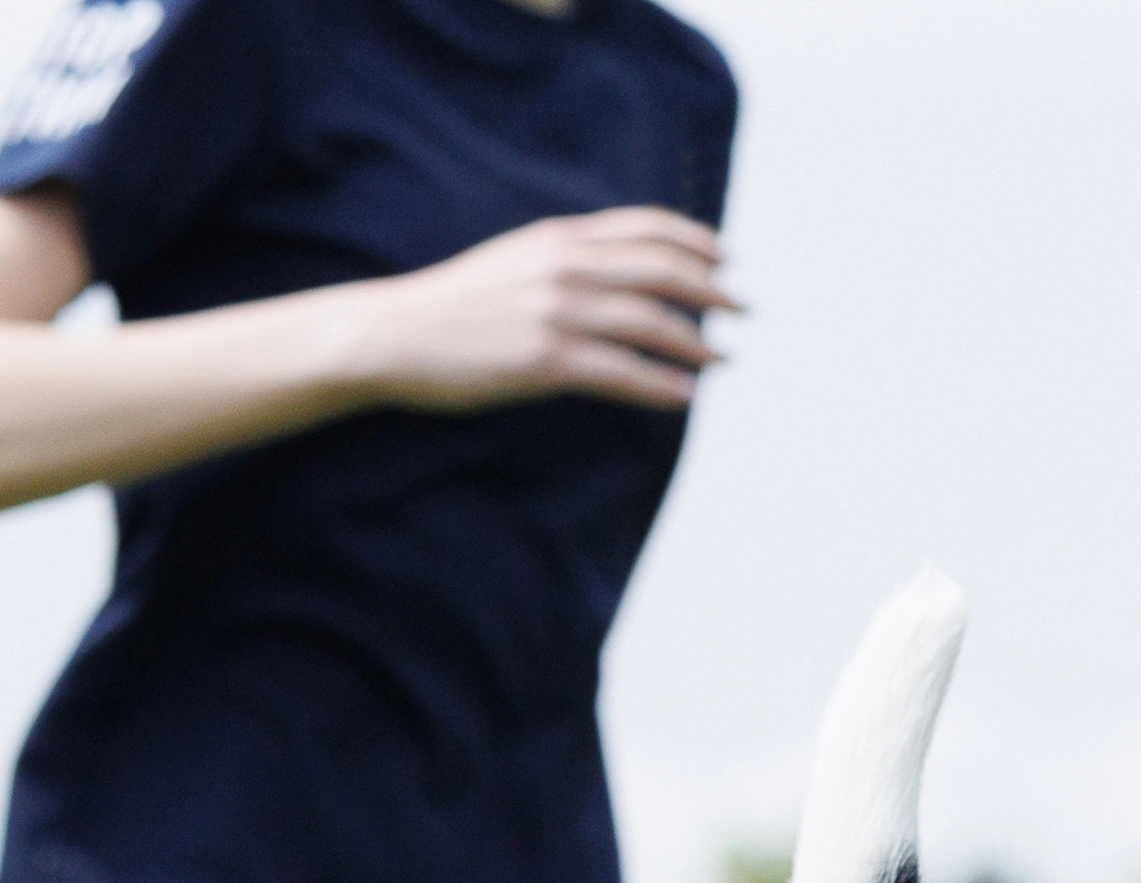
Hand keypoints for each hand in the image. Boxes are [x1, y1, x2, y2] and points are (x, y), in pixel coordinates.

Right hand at [367, 207, 734, 413]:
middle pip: (663, 271)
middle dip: (712, 290)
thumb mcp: (516, 259)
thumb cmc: (455, 305)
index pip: (646, 228)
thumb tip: (617, 273)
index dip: (695, 241)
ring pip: (651, 323)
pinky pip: (624, 374)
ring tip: (722, 359)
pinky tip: (686, 395)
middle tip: (743, 309)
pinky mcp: (546, 361)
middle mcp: (566, 268)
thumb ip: (566, 258)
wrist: (397, 333)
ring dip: (697, 343)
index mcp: (560, 238)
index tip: (725, 258)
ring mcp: (558, 313)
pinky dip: (663, 385)